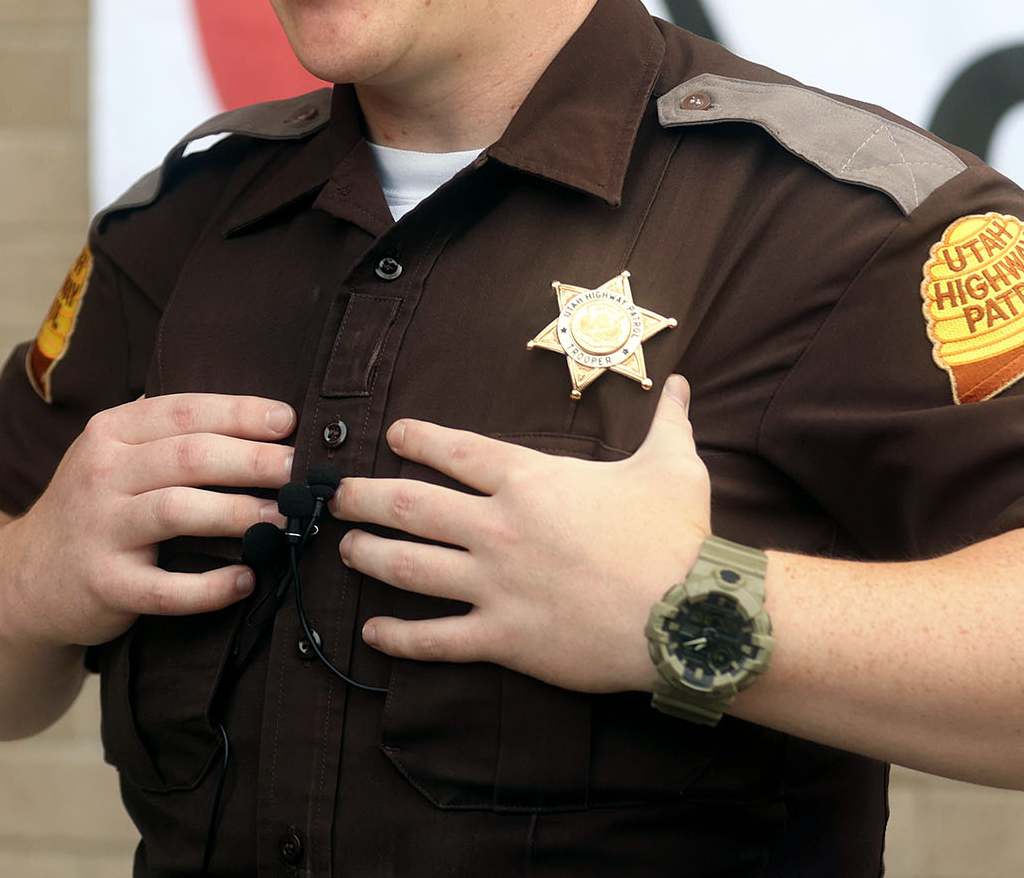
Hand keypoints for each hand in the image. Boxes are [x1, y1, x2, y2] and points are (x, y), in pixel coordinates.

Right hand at [0, 394, 294, 647]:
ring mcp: (99, 530)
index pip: (184, 411)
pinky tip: (246, 579)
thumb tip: (263, 419)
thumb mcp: (114, 454)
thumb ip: (170, 433)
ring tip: (284, 519)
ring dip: (238, 513)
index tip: (289, 421)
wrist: (21, 578)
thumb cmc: (94, 507)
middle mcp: (101, 474)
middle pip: (189, 456)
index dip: (241, 413)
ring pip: (178, 511)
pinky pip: (165, 588)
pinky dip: (210, 587)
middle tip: (300, 472)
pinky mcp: (103, 585)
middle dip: (254, 461)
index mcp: (110, 432)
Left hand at [331, 376, 710, 692]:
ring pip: (407, 566)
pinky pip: (434, 639)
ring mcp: (495, 584)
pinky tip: (373, 632)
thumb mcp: (675, 465)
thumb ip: (670, 421)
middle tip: (337, 497)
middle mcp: (499, 527)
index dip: (419, 438)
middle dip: (364, 498)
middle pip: (410, 505)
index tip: (395, 434)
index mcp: (531, 479)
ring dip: (368, 555)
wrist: (686, 612)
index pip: (457, 450)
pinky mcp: (502, 637)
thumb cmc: (678, 534)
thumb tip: (685, 383)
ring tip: (346, 549)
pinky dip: (397, 636)